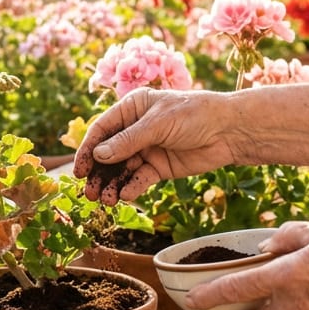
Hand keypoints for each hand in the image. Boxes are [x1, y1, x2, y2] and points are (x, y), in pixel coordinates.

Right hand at [73, 89, 242, 203]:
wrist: (229, 131)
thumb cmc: (194, 115)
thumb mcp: (158, 125)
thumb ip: (128, 141)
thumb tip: (99, 156)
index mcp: (132, 109)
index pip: (102, 130)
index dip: (89, 150)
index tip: (80, 171)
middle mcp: (135, 129)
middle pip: (109, 154)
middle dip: (99, 174)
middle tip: (90, 194)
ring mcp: (147, 149)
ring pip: (122, 170)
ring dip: (113, 185)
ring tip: (107, 201)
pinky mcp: (159, 167)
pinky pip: (140, 179)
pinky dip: (132, 188)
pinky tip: (126, 195)